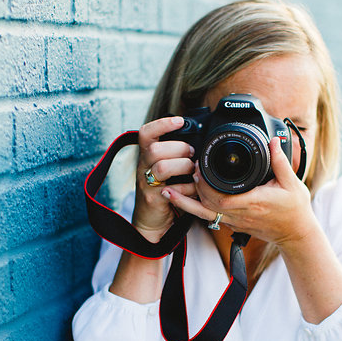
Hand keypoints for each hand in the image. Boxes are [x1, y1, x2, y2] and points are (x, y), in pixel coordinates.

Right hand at [132, 116, 196, 241]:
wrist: (150, 220)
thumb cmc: (163, 190)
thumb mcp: (165, 169)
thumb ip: (174, 154)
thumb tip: (198, 140)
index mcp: (146, 156)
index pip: (146, 133)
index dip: (162, 124)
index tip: (179, 120)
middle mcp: (143, 167)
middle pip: (155, 149)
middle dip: (179, 148)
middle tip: (191, 153)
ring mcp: (146, 184)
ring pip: (162, 166)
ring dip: (183, 166)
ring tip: (192, 170)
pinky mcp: (153, 199)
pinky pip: (172, 190)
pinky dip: (187, 188)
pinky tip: (194, 188)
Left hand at [162, 137, 318, 248]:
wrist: (295, 234)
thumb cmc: (295, 209)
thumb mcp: (292, 183)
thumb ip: (280, 161)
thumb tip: (273, 140)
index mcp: (253, 201)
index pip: (221, 197)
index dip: (205, 185)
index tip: (198, 169)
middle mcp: (240, 214)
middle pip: (207, 205)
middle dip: (192, 190)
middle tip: (185, 172)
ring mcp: (235, 222)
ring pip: (204, 215)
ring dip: (186, 203)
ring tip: (169, 191)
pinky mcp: (234, 225)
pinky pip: (211, 217)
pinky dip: (196, 209)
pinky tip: (185, 200)